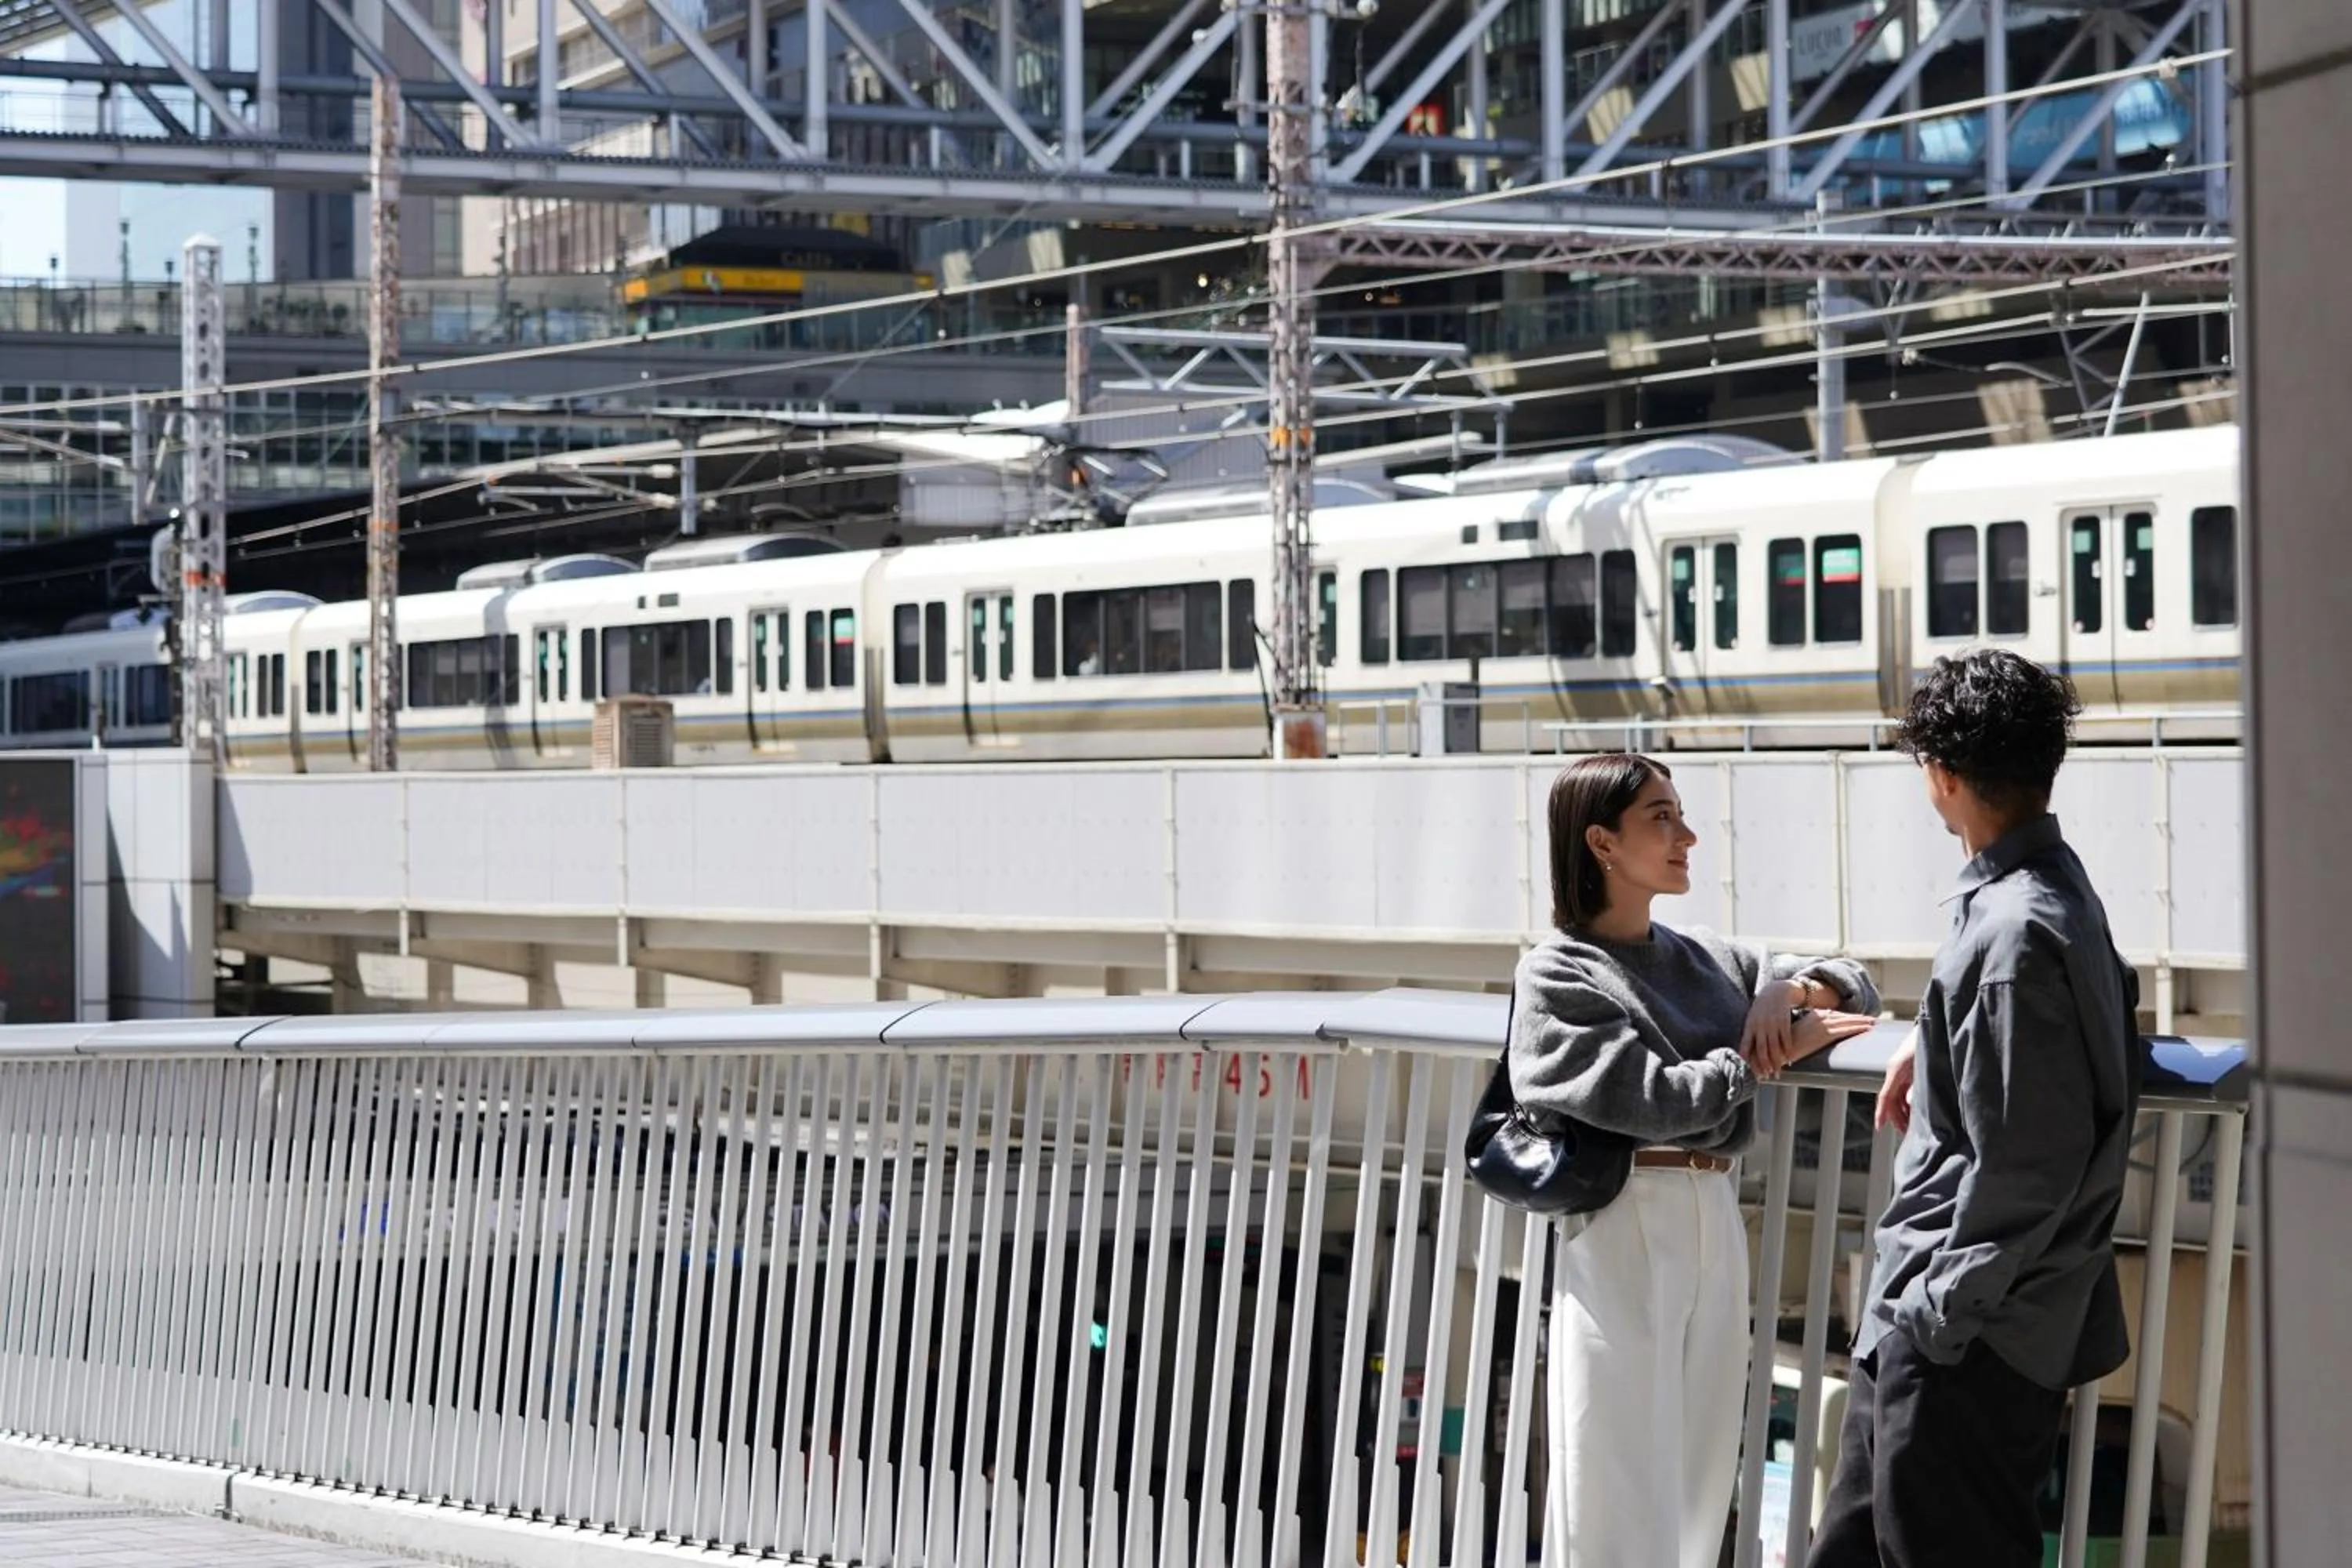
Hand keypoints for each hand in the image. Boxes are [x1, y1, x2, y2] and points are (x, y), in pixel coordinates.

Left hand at [1740, 979, 1803, 1072]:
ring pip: (1775, 1047)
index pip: (1745, 1044)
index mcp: (1750, 1025)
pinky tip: (1788, 1059)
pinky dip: (1788, 1051)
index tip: (1746, 1071)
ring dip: (1776, 1062)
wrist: (1776, 991)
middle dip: (1764, 1065)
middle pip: (1762, 1049)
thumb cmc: (1762, 1008)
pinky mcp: (1784, 1022)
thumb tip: (1745, 1052)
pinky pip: (1786, 1040)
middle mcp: (1760, 1026)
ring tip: (1778, 1072)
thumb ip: (1750, 1033)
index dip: (1746, 1058)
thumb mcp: (1752, 1017)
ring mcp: (1773, 1024)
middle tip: (1767, 1076)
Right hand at [1747, 1008, 1875, 1080]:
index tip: (1858, 1019)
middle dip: (1858, 1018)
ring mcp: (1822, 1025)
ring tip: (1873, 1024)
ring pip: (1847, 1021)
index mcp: (1813, 1015)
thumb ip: (1809, 1029)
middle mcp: (1819, 1017)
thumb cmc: (1785, 1043)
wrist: (1778, 1047)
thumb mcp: (1798, 1032)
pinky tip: (1867, 1029)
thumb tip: (1817, 1034)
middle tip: (1872, 1020)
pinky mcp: (1825, 1034)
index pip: (1835, 1015)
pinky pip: (1845, 1029)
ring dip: (1861, 1022)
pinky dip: (1858, 1028)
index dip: (1848, 1017)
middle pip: (1843, 1017)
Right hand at [1876, 1031, 1918, 1132]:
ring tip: (1912, 1125)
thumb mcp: (1923, 1065)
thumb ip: (1917, 1086)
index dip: (1882, 1113)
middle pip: (1891, 1100)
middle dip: (1896, 1117)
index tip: (1879, 1127)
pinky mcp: (1909, 1071)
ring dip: (1902, 1111)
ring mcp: (1902, 1071)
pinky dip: (1907, 1103)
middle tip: (1905, 1133)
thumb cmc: (1928, 1041)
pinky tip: (1916, 1111)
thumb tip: (1911, 1104)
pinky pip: (1903, 1090)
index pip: (1884, 1096)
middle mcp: (1895, 1071)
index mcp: (1895, 1070)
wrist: (1936, 1024)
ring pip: (1897, 1096)